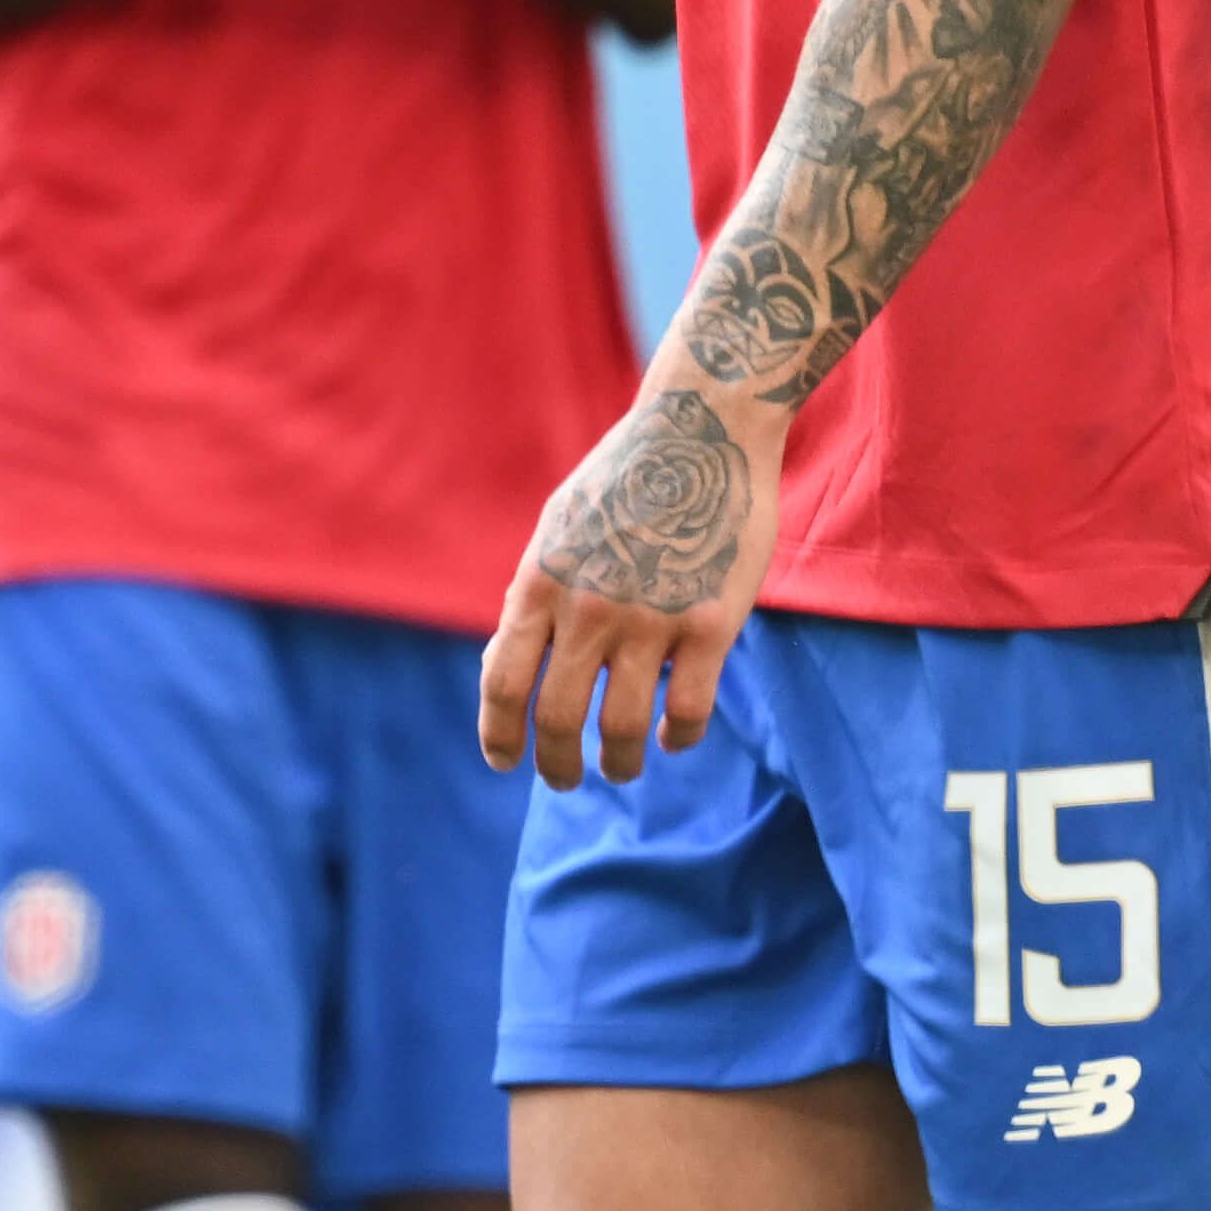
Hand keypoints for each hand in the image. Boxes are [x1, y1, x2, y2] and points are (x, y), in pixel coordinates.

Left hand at [477, 379, 785, 785]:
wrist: (701, 431)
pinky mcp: (711, 626)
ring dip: (619, 761)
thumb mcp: (559, 530)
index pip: (502, 680)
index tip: (504, 760)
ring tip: (620, 768)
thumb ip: (537, 596)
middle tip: (564, 779)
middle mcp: (588, 608)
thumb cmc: (625, 480)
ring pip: (623, 727)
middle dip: (556, 763)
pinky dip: (678, 737)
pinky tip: (672, 739)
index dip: (498, 732)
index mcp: (540, 581)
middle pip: (556, 717)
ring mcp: (650, 619)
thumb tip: (508, 667)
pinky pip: (688, 709)